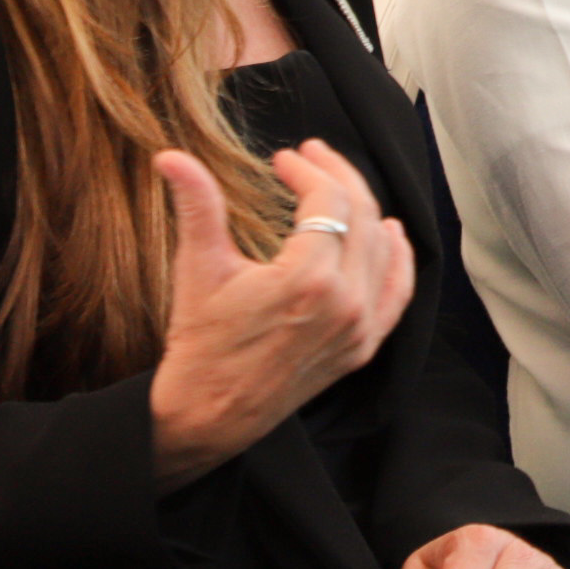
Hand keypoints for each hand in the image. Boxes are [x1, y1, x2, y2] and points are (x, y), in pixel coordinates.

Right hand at [148, 139, 414, 486]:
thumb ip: (197, 205)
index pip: (327, 201)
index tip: (285, 159)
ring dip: (367, 209)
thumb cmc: (201, 343)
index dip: (308, 171)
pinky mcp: (363, 347)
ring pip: (382, 249)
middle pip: (362, 216)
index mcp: (308, 278)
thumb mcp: (198, 269)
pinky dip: (398, 259)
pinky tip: (391, 234)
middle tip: (314, 155)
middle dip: (338, 176)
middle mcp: (345, 302)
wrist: (208, 413)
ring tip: (342, 184)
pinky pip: (397, 293)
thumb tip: (171, 156)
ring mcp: (359, 327)